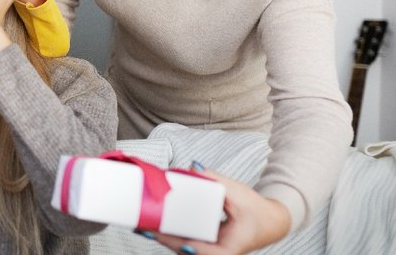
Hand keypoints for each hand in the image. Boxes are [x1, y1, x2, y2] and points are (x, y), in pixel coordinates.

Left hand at [150, 167, 289, 254]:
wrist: (272, 221)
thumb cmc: (258, 210)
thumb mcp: (239, 194)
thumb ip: (216, 181)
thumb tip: (194, 167)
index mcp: (228, 249)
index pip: (205, 252)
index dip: (187, 247)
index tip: (172, 239)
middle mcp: (217, 253)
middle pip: (186, 250)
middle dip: (165, 240)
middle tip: (143, 228)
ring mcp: (210, 250)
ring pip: (183, 247)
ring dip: (164, 237)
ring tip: (142, 225)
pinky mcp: (205, 244)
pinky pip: (185, 241)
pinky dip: (170, 234)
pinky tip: (154, 224)